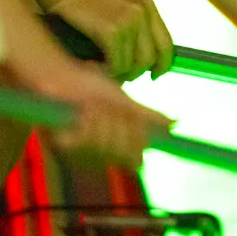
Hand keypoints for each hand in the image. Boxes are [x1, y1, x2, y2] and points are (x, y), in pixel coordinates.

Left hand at [32, 58, 172, 168]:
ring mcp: (79, 154)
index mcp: (113, 147)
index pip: (135, 160)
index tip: (132, 121)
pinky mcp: (62, 147)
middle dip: (120, 125)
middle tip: (106, 109)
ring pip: (107, 146)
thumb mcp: (124, 101)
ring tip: (90, 108)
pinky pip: (88, 142)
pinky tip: (81, 112)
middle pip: (124, 153)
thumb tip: (174, 123)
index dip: (137, 140)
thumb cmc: (90, 86)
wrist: (62, 75)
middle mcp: (97, 156)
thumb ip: (147, 116)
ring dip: (103, 121)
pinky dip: (89, 122)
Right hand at [46, 0, 172, 80]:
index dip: (162, 65)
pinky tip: (95, 64)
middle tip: (118, 75)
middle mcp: (142, 11)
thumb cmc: (86, 3)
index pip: (167, 45)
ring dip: (118, 73)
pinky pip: (116, 65)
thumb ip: (135, 29)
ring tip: (103, 69)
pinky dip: (106, 71)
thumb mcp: (120, 9)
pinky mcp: (111, 30)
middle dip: (134, 73)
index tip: (153, 76)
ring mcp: (128, 20)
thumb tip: (146, 64)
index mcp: (147, 5)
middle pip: (150, 59)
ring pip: (132, 66)